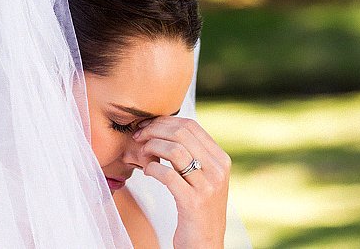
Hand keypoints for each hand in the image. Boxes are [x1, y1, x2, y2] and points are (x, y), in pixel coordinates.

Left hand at [133, 117, 229, 248]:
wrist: (205, 243)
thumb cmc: (197, 209)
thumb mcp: (203, 177)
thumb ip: (192, 154)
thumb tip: (165, 128)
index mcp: (221, 159)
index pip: (191, 126)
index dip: (165, 122)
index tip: (147, 126)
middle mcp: (218, 169)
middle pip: (181, 134)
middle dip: (154, 130)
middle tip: (138, 137)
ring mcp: (207, 185)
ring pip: (174, 150)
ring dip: (151, 147)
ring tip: (142, 154)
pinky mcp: (193, 202)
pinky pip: (167, 174)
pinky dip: (151, 168)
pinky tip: (147, 172)